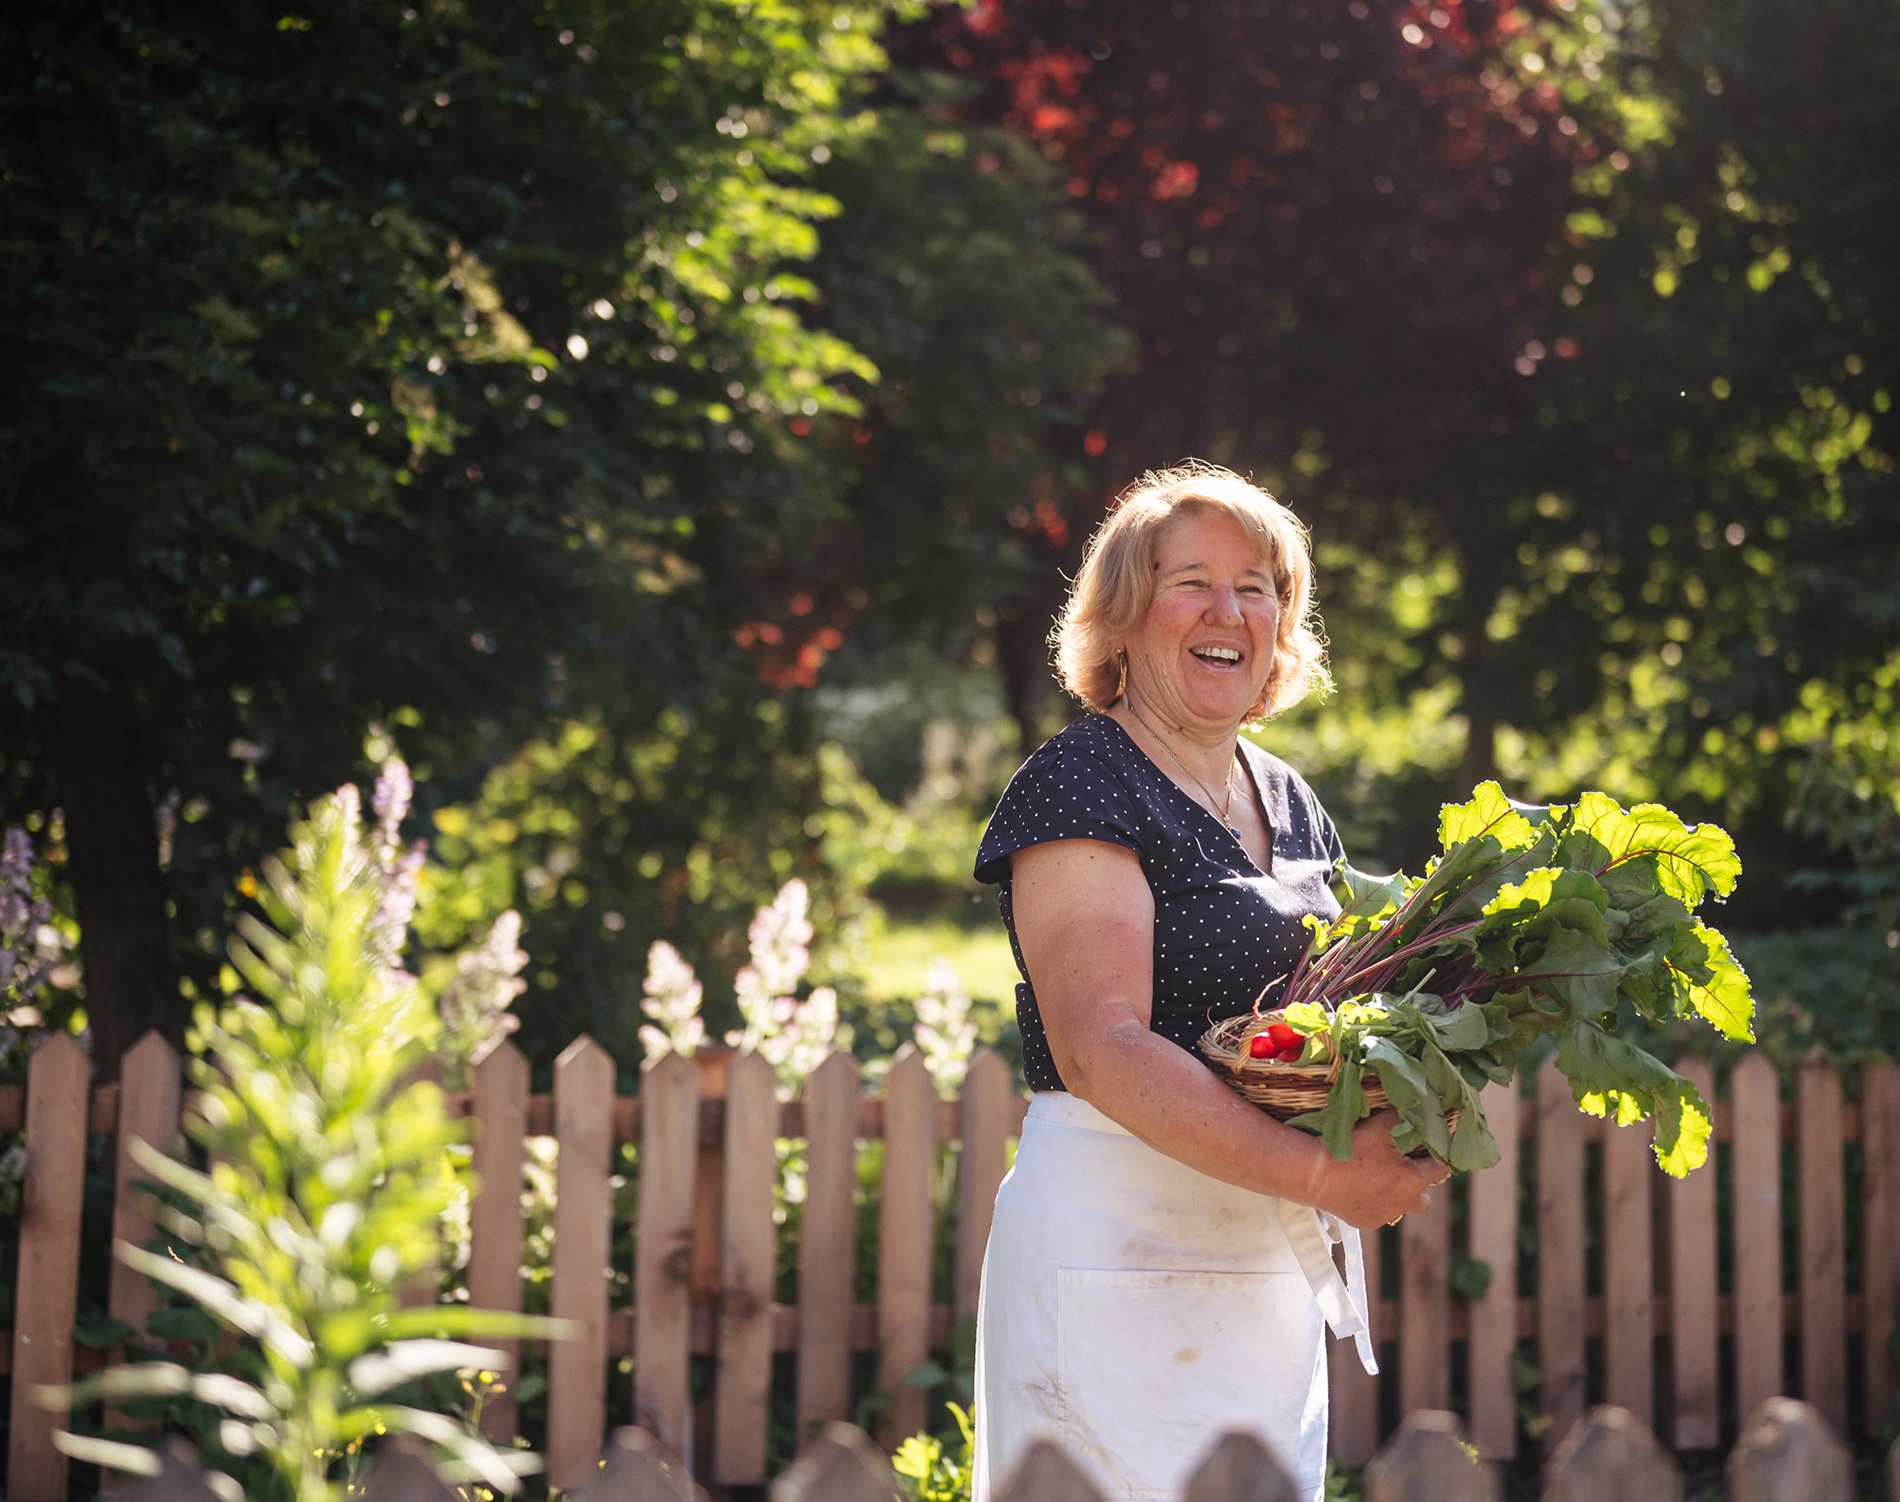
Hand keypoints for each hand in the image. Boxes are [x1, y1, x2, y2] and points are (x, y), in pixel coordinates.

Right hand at [1302, 1110, 1447, 1230]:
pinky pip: (1377, 1214)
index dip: (1439, 1159)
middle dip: (1420, 1188)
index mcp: (1412, 1179)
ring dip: (1395, 1197)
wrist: (1318, 1175)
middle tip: (1406, 1173)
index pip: (1440, 1170)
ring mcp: (1384, 1215)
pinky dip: (1373, 1204)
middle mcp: (1403, 1202)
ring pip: (1399, 1208)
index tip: (1434, 1153)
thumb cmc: (1352, 1149)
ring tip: (1378, 1180)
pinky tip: (1359, 1190)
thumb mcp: (1379, 1127)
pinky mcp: (1366, 1223)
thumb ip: (1399, 1118)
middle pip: (1425, 1201)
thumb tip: (1411, 1108)